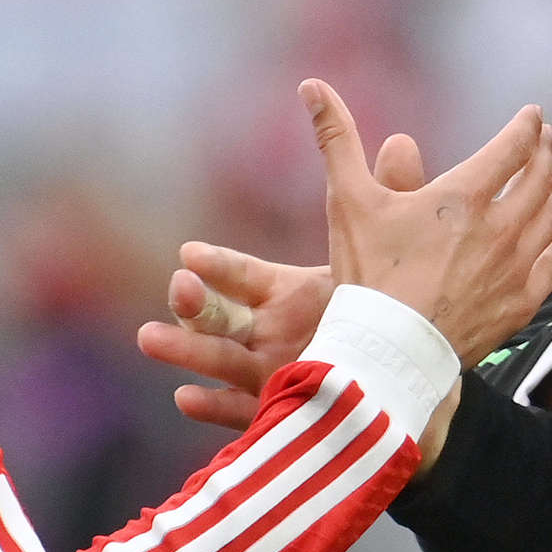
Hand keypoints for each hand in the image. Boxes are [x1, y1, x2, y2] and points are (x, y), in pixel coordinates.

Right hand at [137, 130, 424, 429]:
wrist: (401, 375)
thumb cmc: (385, 308)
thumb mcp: (389, 255)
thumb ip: (392, 203)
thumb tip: (400, 140)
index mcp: (282, 291)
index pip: (240, 274)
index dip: (217, 264)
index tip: (190, 253)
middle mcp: (266, 329)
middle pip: (217, 314)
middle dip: (192, 300)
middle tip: (178, 286)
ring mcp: (269, 370)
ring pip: (218, 359)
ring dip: (184, 349)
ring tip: (150, 337)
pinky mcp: (280, 409)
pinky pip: (242, 410)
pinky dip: (213, 405)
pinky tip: (185, 397)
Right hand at [306, 81, 551, 364]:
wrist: (388, 351)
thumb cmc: (365, 274)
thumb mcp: (348, 200)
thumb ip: (336, 139)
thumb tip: (311, 85)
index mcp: (464, 196)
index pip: (512, 149)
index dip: (527, 127)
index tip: (534, 116)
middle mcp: (500, 226)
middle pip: (539, 179)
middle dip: (546, 153)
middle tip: (550, 140)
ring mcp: (515, 266)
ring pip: (551, 215)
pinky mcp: (520, 303)